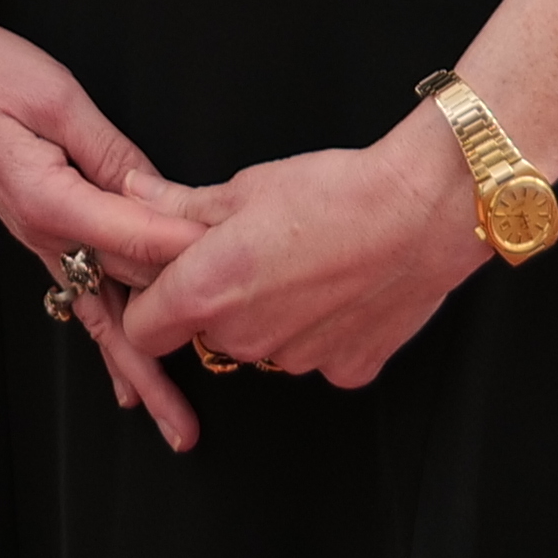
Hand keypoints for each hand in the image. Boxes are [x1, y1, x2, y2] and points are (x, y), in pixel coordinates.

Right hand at [0, 0, 218, 446]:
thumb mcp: (56, 97)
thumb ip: (111, 152)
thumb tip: (161, 195)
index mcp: (48, 199)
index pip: (136, 239)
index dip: (192, 251)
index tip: (240, 269)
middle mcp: (41, 232)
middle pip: (123, 296)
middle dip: (176, 340)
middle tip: (216, 394)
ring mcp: (38, 236)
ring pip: (101, 313)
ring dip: (139, 371)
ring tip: (174, 423)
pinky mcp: (38, 228)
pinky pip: (82, 295)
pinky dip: (109, 342)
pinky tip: (126, 380)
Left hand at [108, 118, 484, 410]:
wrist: (423, 211)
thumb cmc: (335, 192)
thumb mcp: (245, 187)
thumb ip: (179, 205)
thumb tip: (134, 194)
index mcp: (210, 292)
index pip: (142, 330)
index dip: (148, 303)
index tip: (166, 280)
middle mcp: (249, 340)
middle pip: (207, 334)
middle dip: (217, 302)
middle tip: (248, 255)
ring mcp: (300, 362)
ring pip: (263, 345)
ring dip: (269, 317)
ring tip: (303, 264)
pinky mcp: (348, 370)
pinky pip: (316, 355)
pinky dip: (321, 330)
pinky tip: (342, 289)